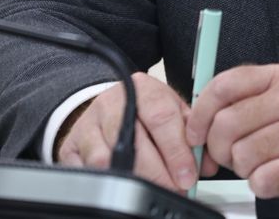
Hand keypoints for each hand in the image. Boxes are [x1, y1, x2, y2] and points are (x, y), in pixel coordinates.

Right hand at [55, 73, 219, 191]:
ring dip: (136, 180)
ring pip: (110, 159)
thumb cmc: (144, 114)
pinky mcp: (72, 146)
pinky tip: (127, 186)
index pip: (162, 117)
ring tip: (153, 190)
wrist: (107, 111)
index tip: (188, 175)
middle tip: (174, 188)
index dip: (177, 150)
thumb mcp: (172, 114)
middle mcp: (113, 101)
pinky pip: (90, 170)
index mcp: (143, 88)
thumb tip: (206, 163)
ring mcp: (89, 124)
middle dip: (160, 173)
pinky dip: (111, 182)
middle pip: (136, 141)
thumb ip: (191, 135)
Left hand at [184, 64, 278, 198]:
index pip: (225, 85)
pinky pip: (264, 180)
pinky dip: (261, 185)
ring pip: (242, 155)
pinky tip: (275, 177)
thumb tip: (202, 118)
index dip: (200, 113)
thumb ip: (253, 98)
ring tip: (263, 164)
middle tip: (231, 157)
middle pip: (227, 125)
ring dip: (244, 169)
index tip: (194, 133)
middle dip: (220, 149)